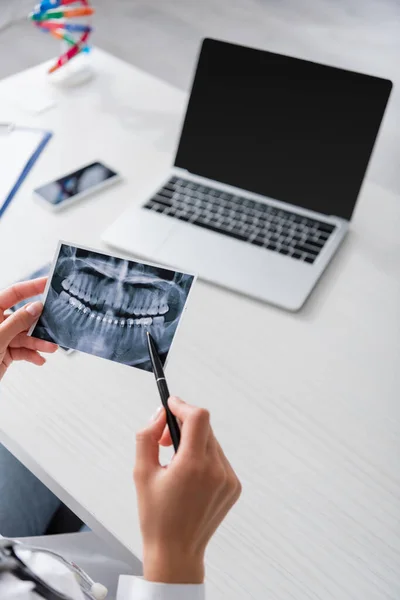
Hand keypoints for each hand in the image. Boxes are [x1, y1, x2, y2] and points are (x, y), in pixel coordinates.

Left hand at [0, 278, 57, 379]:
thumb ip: (17, 321)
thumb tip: (35, 307)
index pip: (14, 293)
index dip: (32, 287)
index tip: (48, 284)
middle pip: (23, 317)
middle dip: (39, 324)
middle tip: (54, 325)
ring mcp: (1, 337)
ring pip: (25, 336)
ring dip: (38, 343)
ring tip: (50, 348)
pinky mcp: (4, 352)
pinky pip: (22, 350)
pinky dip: (31, 355)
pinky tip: (39, 359)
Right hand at [134, 397, 241, 583]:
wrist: (176, 552)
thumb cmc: (155, 516)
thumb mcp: (141, 473)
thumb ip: (148, 437)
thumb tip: (160, 415)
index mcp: (193, 466)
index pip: (198, 417)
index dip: (182, 406)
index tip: (170, 405)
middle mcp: (216, 470)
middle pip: (204, 427)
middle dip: (183, 425)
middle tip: (164, 440)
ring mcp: (228, 479)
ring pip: (212, 442)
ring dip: (194, 441)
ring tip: (176, 461)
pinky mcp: (234, 487)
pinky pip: (219, 458)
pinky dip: (204, 457)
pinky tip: (190, 475)